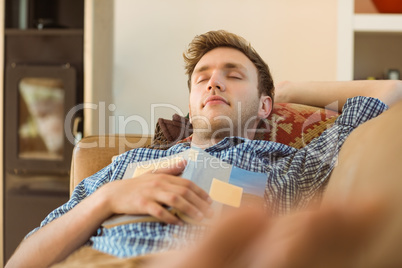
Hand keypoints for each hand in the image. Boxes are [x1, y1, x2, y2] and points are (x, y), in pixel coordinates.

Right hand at [97, 160, 212, 224]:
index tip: (210, 201)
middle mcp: (159, 183)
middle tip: (210, 214)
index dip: (200, 192)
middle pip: (184, 192)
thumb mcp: (152, 174)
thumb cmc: (135, 186)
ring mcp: (150, 193)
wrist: (113, 194)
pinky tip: (179, 223)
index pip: (187, 183)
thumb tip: (185, 162)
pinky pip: (159, 211)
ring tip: (200, 218)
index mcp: (163, 177)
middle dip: (200, 203)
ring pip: (175, 200)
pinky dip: (170, 217)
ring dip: (190, 210)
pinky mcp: (142, 204)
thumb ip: (170, 169)